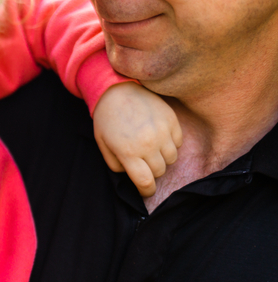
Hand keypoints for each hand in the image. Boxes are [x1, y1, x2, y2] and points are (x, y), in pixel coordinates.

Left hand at [93, 82, 182, 196]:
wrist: (117, 90)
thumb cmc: (107, 119)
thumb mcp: (103, 145)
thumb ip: (116, 165)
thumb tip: (131, 175)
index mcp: (128, 152)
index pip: (145, 182)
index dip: (147, 191)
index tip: (146, 190)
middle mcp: (148, 144)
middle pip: (160, 171)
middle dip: (151, 171)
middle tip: (143, 162)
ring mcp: (162, 131)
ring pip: (172, 158)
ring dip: (162, 158)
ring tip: (150, 147)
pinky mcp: (171, 120)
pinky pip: (178, 142)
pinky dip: (170, 143)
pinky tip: (158, 135)